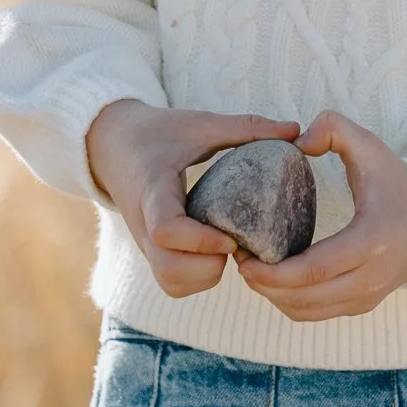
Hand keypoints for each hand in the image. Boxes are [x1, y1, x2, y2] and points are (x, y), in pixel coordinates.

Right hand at [85, 102, 299, 299]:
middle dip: (208, 267)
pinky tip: (215, 253)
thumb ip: (245, 128)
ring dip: (204, 276)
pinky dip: (197, 279)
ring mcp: (145, 243)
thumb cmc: (157, 133)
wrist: (111, 146)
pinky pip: (172, 283)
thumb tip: (295, 131)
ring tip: (227, 248)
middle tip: (234, 243)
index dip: (200, 241)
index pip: (166, 230)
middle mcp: (144, 225)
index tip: (231, 237)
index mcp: (153, 190)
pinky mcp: (152, 252)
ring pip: (170, 283)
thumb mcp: (199, 123)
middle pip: (168, 270)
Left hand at [238, 110, 406, 320]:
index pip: (313, 270)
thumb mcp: (371, 147)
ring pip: (307, 312)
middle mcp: (371, 277)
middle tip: (240, 262)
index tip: (244, 258)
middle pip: (304, 298)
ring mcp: (368, 296)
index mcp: (371, 241)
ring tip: (252, 271)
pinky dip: (290, 303)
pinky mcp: (363, 305)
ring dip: (273, 297)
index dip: (272, 272)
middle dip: (263, 286)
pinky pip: (317, 314)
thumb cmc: (397, 184)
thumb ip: (334, 128)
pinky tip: (275, 281)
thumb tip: (298, 141)